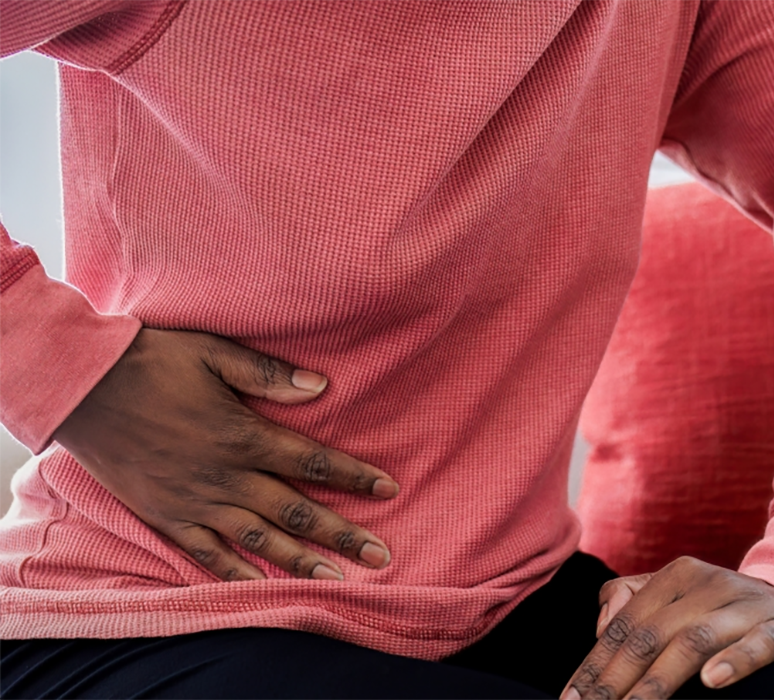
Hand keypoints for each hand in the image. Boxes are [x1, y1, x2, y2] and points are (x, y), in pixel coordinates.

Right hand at [53, 328, 397, 582]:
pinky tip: (263, 586)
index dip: (354, 476)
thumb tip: (321, 387)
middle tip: (380, 555)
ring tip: (337, 579)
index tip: (389, 489)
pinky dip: (235, 572)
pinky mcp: (166, 516)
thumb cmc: (153, 362)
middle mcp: (225, 476)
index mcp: (243, 435)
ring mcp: (195, 501)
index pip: (312, 461)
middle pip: (296, 511)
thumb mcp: (214, 354)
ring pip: (260, 540)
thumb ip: (269, 375)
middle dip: (342, 534)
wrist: (83, 388)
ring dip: (301, 561)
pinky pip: (205, 553)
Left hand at [561, 557, 773, 699]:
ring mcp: (750, 604)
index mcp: (679, 574)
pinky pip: (759, 644)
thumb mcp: (678, 600)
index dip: (595, 663)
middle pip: (652, 633)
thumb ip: (633, 603)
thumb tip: (600, 627)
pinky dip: (734, 662)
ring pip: (695, 640)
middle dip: (616, 678)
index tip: (571, 699)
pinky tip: (711, 682)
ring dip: (660, 680)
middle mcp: (712, 583)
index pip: (626, 622)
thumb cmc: (724, 613)